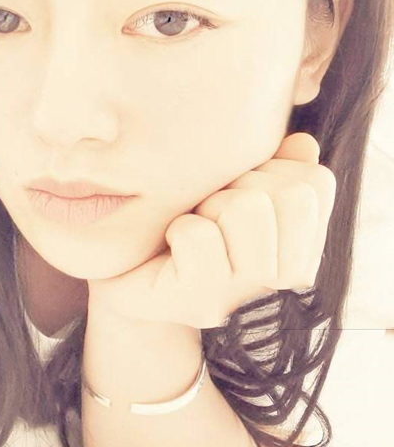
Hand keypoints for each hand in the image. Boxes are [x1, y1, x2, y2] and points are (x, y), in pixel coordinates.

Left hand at [86, 132, 336, 329]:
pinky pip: (198, 235)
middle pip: (289, 194)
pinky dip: (178, 229)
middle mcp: (280, 278)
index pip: (316, 182)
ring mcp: (243, 294)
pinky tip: (172, 247)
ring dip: (211, 205)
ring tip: (194, 227)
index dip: (271, 169)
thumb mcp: (232, 182)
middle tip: (210, 212)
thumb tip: (303, 144)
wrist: (129, 274)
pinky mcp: (199, 303)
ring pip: (248, 208)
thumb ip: (275, 163)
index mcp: (299, 245)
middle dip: (240, 186)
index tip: (238, 191)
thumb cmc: (183, 220)